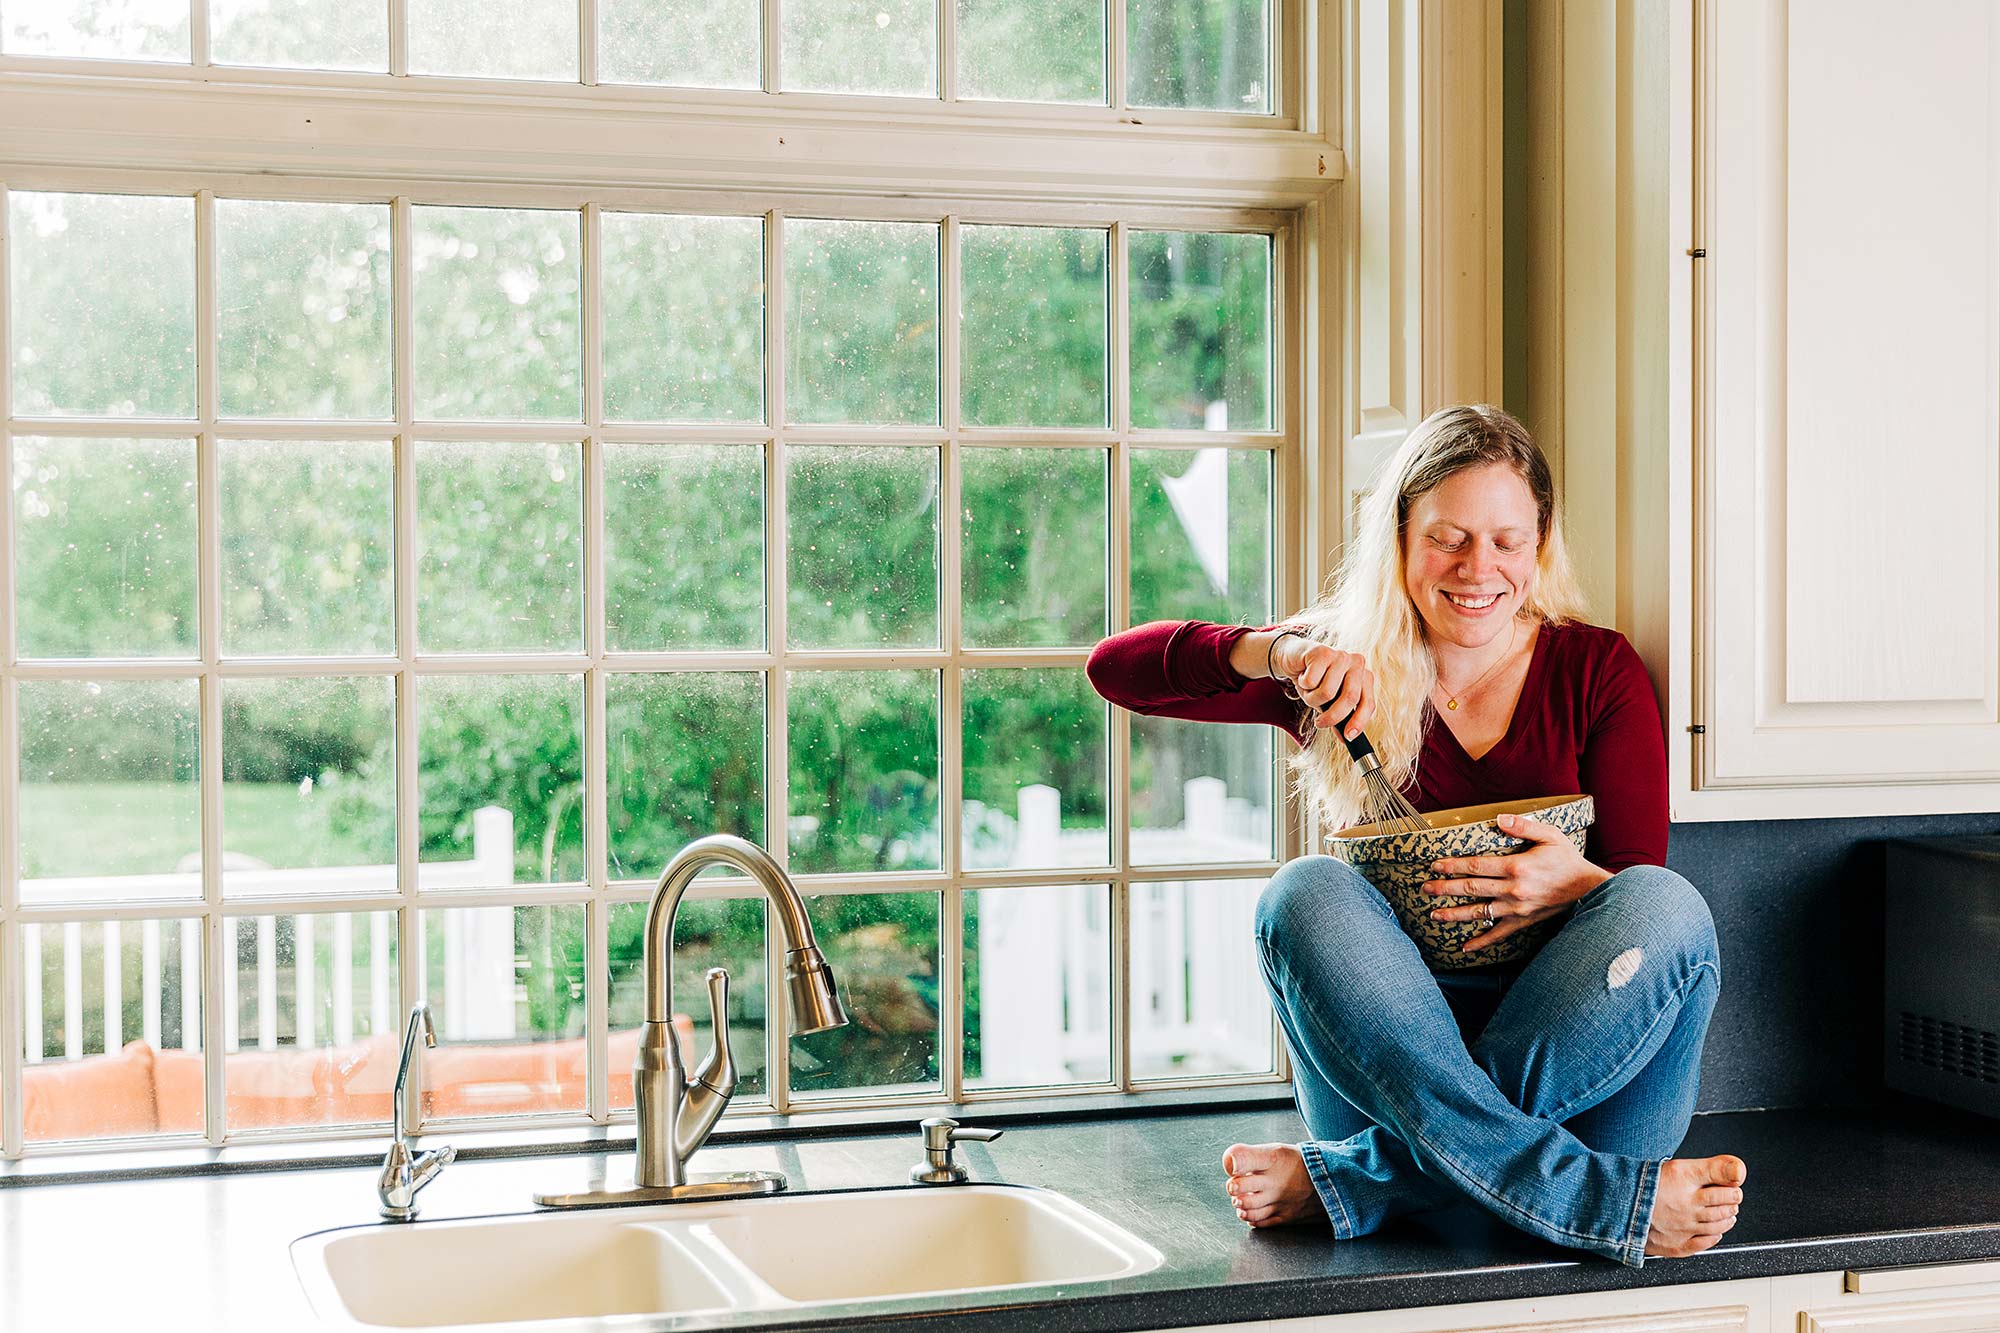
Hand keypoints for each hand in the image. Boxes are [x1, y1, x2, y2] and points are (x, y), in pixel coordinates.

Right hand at [1273, 637, 1375, 739]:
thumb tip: (1346, 738)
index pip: (1368, 703)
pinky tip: (1303, 676)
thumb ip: (1340, 717)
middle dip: (1332, 717)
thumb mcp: (1329, 701)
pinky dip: (1303, 684)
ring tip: (1309, 689)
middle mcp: (1357, 664)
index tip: (1348, 736)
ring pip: (1327, 692)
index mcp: (1364, 677)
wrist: (1293, 658)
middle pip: (1349, 699)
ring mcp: (1341, 656)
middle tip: (1319, 723)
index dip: (1359, 722)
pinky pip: (1311, 681)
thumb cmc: (1314, 680)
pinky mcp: (1323, 652)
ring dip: (1312, 697)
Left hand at [1423, 811, 1612, 952]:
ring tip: (1434, 915)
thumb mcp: (1550, 835)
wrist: (1589, 890)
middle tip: (1424, 888)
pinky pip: (1499, 934)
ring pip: (1479, 913)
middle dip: (1445, 889)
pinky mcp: (1523, 921)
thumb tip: (1499, 818)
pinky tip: (1465, 946)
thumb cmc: (1569, 860)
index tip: (1435, 865)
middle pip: (1471, 889)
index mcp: (1516, 867)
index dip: (1453, 866)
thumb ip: (1523, 826)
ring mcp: (1517, 909)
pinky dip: (1481, 942)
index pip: (1476, 866)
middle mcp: (1513, 890)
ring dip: (1454, 914)